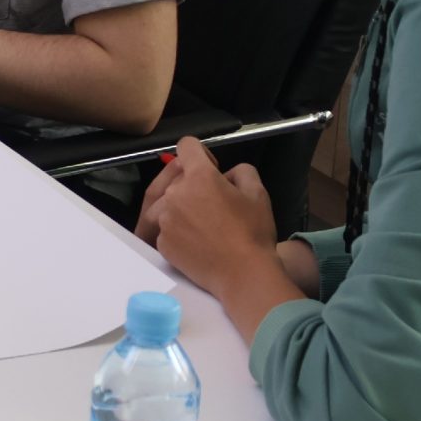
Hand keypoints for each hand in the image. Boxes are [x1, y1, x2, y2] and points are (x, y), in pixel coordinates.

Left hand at [136, 137, 278, 293]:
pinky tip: (195, 238)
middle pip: (176, 176)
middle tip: (214, 201)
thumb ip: (241, 171)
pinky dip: (176, 228)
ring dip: (180, 205)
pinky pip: (164, 226)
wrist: (243, 275)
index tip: (213, 168)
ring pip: (167, 202)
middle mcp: (175, 194)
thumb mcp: (258, 193)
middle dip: (193, 182)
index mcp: (199, 176)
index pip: (186, 146)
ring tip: (200, 220)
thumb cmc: (253, 233)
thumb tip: (227, 174)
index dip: (200, 153)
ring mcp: (164, 219)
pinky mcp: (162, 241)